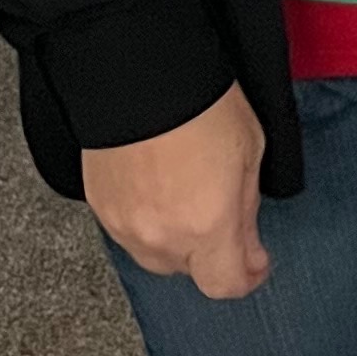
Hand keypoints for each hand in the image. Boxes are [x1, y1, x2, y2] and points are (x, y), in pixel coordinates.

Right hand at [82, 82, 271, 298]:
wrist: (138, 72)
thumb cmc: (201, 100)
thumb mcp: (250, 150)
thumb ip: (246, 206)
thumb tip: (244, 236)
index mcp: (208, 226)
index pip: (225, 284)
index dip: (246, 275)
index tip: (256, 260)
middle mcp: (163, 236)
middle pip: (190, 270)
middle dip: (210, 250)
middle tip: (222, 213)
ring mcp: (126, 225)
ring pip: (156, 254)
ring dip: (175, 238)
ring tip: (185, 194)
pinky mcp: (100, 207)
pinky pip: (129, 231)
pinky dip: (146, 220)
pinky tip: (156, 186)